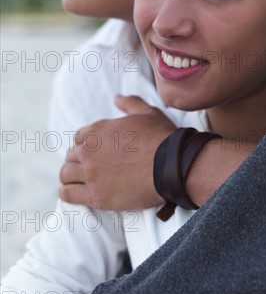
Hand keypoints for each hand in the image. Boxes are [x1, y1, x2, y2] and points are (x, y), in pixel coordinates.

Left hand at [59, 95, 175, 209]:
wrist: (171, 166)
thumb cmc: (162, 138)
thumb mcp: (148, 113)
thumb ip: (130, 103)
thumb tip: (117, 98)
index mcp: (98, 130)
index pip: (79, 138)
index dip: (87, 145)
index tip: (96, 153)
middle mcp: (89, 150)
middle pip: (71, 156)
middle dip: (80, 161)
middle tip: (93, 169)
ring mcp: (90, 173)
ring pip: (65, 175)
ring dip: (71, 177)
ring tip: (81, 182)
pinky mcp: (95, 195)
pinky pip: (67, 194)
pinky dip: (68, 193)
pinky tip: (77, 193)